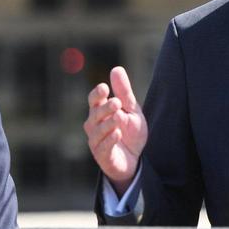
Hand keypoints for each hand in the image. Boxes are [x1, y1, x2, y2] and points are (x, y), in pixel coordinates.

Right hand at [83, 66, 146, 194]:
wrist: (135, 159)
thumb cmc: (130, 132)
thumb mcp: (132, 110)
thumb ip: (124, 92)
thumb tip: (116, 69)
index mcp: (100, 112)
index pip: (93, 100)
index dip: (97, 94)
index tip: (104, 88)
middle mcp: (94, 126)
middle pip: (95, 114)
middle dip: (104, 108)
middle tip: (117, 102)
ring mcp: (96, 141)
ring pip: (97, 131)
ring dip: (107, 123)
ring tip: (118, 117)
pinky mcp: (102, 156)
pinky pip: (103, 147)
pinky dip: (109, 140)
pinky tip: (117, 134)